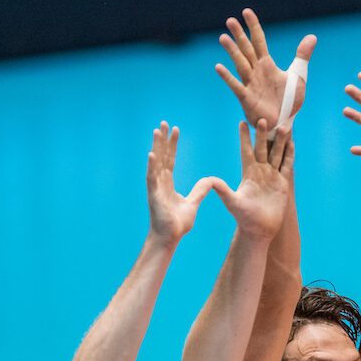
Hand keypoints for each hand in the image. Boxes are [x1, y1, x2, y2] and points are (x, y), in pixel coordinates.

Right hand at [147, 122, 218, 242]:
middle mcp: (160, 182)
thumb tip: (209, 181)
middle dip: (163, 140)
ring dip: (156, 147)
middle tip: (164, 123)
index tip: (176, 130)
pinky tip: (152, 154)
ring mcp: (155, 188)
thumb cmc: (177, 224)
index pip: (171, 160)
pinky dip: (151, 166)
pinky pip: (152, 179)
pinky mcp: (154, 196)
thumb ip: (199, 192)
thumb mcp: (193, 203)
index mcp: (168, 184)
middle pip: (162, 157)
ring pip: (155, 163)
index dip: (173, 145)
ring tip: (157, 131)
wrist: (170, 238)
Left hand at [212, 119, 293, 239]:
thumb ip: (222, 189)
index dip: (244, 137)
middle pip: (263, 148)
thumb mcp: (232, 202)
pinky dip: (289, 155)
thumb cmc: (244, 217)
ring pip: (277, 154)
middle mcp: (260, 172)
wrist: (260, 229)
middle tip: (263, 119)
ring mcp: (272, 177)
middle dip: (263, 135)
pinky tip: (292, 143)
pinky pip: (287, 166)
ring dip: (279, 141)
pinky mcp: (283, 184)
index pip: (246, 151)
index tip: (242, 122)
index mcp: (248, 173)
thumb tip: (209, 179)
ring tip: (283, 126)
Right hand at [216, 8, 316, 128]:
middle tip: (230, 20)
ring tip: (223, 37)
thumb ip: (302, 55)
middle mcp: (256, 72)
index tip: (246, 12)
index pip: (259, 41)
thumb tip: (312, 36)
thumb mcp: (298, 75)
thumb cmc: (289, 101)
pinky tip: (218, 67)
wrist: (286, 123)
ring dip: (232, 51)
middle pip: (246, 49)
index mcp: (267, 65)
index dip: (254, 26)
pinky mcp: (247, 98)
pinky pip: (236, 86)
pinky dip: (227, 77)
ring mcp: (251, 84)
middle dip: (239, 35)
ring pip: (240, 64)